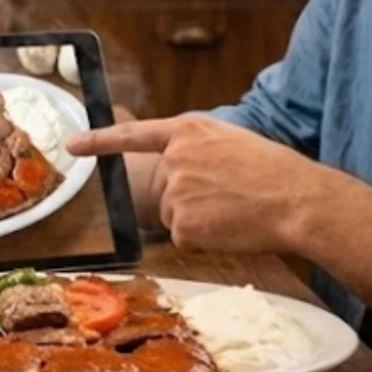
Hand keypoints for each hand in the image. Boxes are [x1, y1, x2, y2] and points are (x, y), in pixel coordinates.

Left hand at [68, 114, 332, 254]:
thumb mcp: (232, 142)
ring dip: (201, 220)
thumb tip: (179, 168)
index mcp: (188, 131)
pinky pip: (185, 237)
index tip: (73, 145)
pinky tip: (232, 228)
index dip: (100, 140)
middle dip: (191, 198)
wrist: (298, 200)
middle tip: (232, 198)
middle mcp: (175, 159)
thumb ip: (197, 149)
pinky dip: (206, 239)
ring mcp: (176, 191)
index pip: (133, 134)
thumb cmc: (276, 172)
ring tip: (237, 210)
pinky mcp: (182, 223)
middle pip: (166, 188)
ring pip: (176, 215)